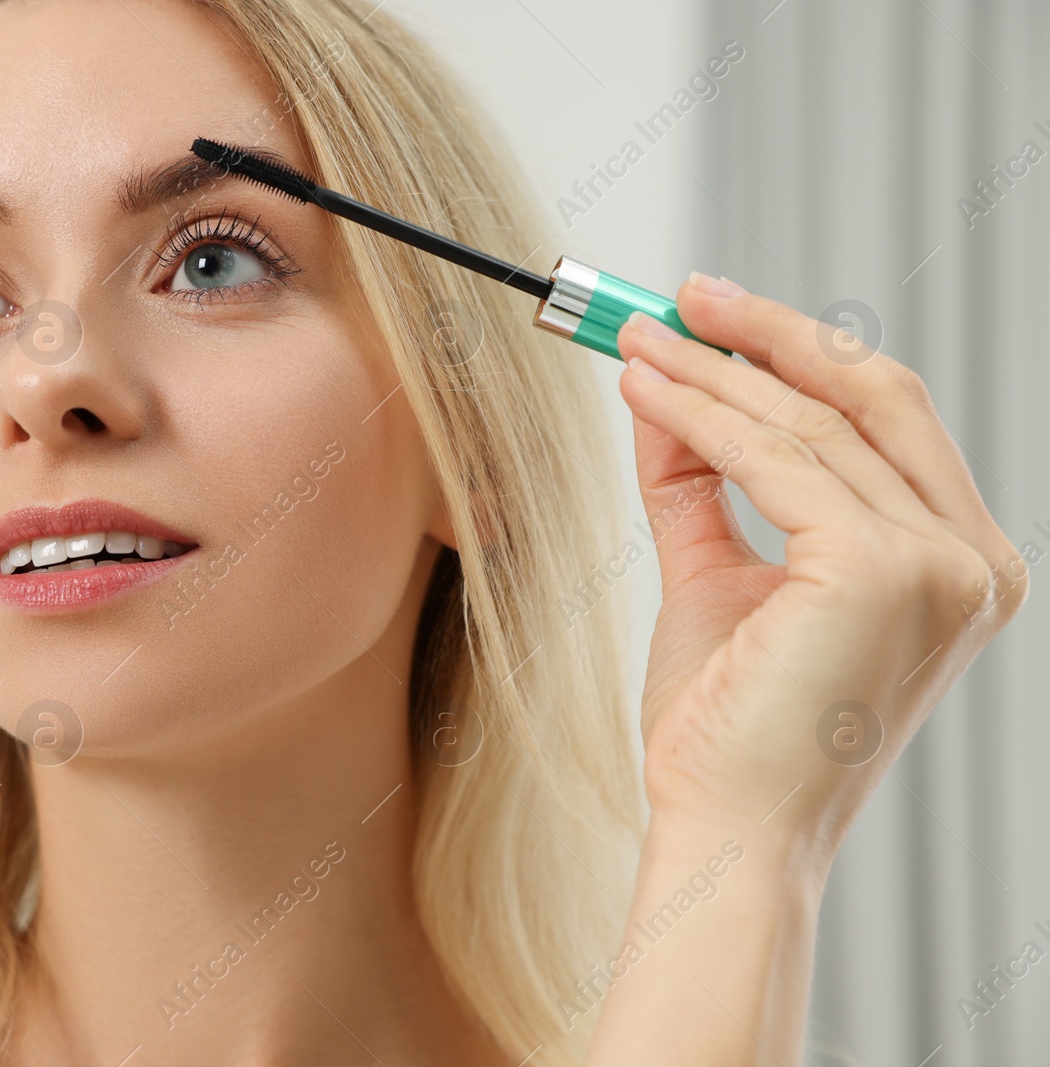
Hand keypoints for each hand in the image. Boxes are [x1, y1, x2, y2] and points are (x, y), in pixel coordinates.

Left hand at [614, 273, 1027, 870]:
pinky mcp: (880, 569)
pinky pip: (772, 460)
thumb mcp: (719, 576)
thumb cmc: (728, 723)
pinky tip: (645, 387)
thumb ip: (701, 481)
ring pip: (809, 423)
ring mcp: (939, 564)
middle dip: (768, 333)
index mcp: (957, 562)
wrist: (724, 826)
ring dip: (712, 370)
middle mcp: (972, 561)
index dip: (801, 353)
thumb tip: (666, 381)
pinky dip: (701, 415)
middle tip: (677, 296)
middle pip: (869, 397)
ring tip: (633, 341)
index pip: (886, 421)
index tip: (715, 314)